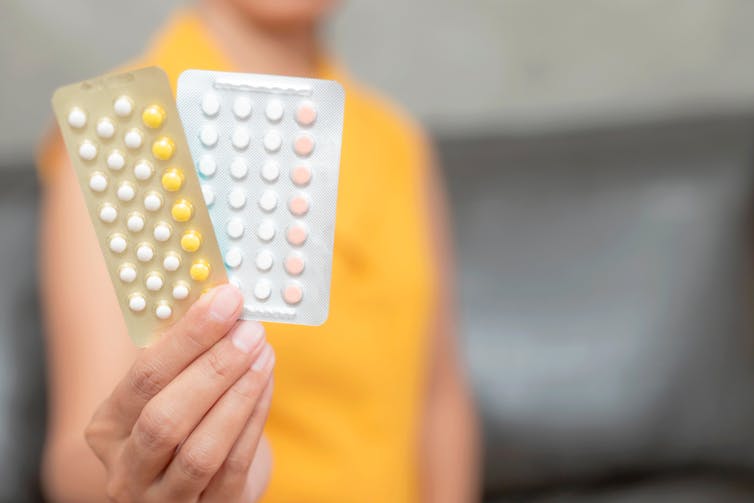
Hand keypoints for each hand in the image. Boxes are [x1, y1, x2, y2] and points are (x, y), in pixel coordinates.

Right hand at [84, 284, 274, 501]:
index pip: (143, 378)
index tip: (225, 300)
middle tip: (250, 330)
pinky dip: (254, 420)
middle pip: (165, 419)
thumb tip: (222, 300)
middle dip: (214, 368)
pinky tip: (266, 383)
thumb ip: (184, 355)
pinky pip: (234, 466)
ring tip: (263, 353)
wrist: (195, 488)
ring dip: (238, 395)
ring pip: (200, 451)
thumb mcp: (168, 390)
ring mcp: (164, 500)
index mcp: (107, 429)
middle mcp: (126, 471)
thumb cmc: (183, 421)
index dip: (188, 337)